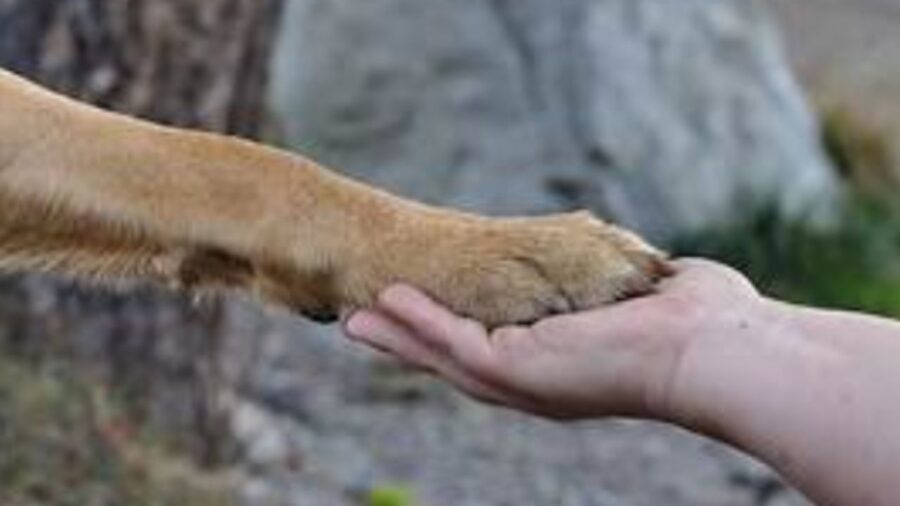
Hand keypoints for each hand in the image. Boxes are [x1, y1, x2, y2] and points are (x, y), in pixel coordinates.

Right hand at [343, 258, 763, 420]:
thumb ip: (633, 286)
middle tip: (363, 324)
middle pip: (455, 361)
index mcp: (561, 366)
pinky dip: (417, 322)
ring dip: (398, 336)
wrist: (716, 348)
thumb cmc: (700, 322)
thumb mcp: (646, 296)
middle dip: (409, 342)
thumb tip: (656, 272)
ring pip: (442, 357)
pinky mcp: (517, 368)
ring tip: (355, 319)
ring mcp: (523, 379)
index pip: (493, 348)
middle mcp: (535, 381)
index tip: (421, 312)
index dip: (452, 332)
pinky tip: (385, 303)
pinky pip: (453, 342)